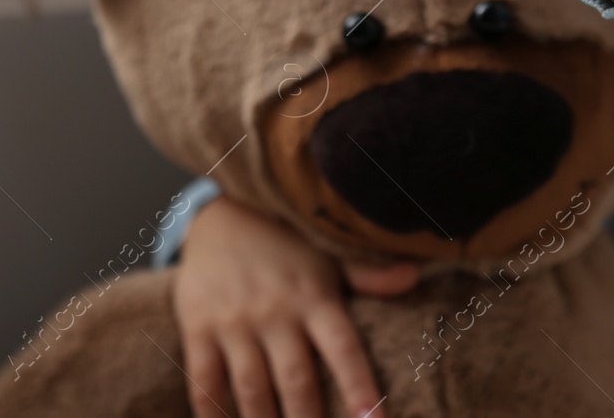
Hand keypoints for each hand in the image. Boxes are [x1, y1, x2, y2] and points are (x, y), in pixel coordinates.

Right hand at [174, 196, 417, 417]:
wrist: (220, 215)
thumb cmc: (284, 244)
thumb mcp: (327, 256)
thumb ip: (367, 275)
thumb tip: (414, 275)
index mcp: (314, 297)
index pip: (344, 348)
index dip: (360, 387)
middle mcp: (276, 313)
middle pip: (297, 381)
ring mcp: (235, 323)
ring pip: (253, 390)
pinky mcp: (200, 329)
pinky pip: (205, 382)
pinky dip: (212, 413)